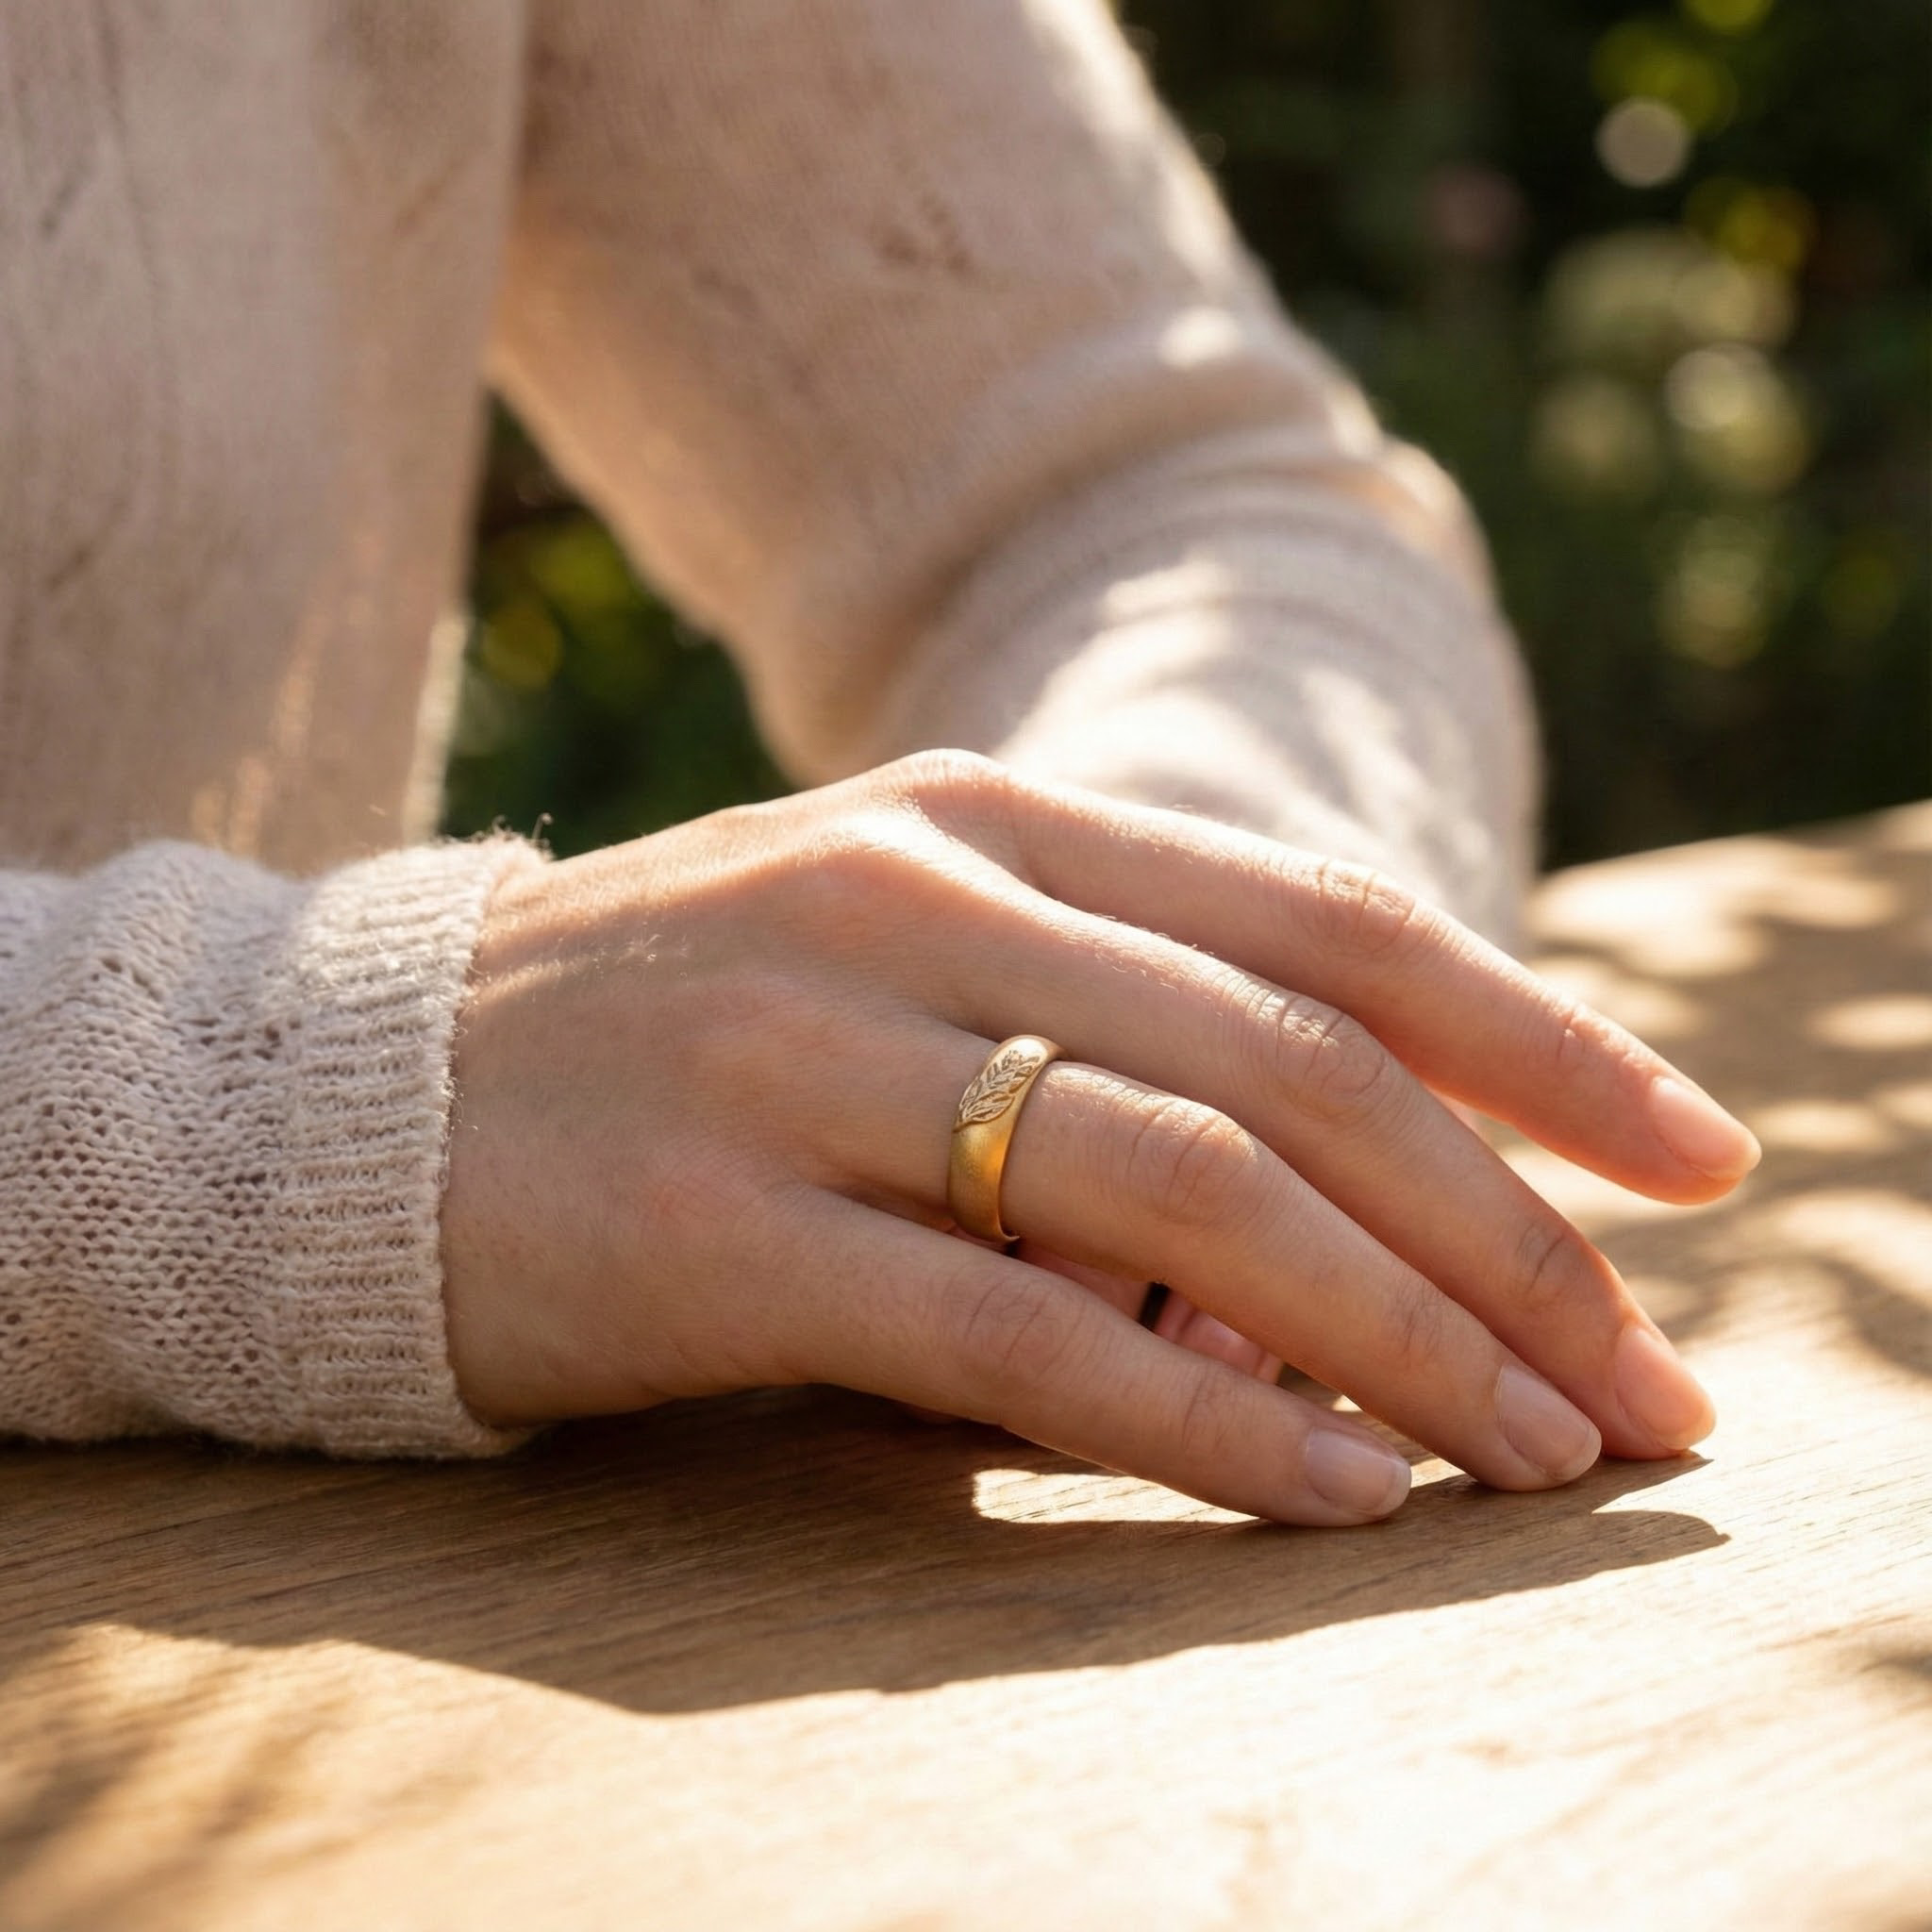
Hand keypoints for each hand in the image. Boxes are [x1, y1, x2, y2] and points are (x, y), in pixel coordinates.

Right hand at [440, 751, 1755, 1524]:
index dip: (1541, 1043)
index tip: (1699, 1160)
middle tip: (1652, 1378)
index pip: (1327, 926)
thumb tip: (1370, 1201)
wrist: (359, 1085)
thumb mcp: (902, 956)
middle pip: (1296, 1069)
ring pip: (1184, 1191)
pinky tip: (1332, 1490)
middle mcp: (912, 898)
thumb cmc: (683, 1034)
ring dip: (1397, 1338)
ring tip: (1539, 1455)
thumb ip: (1110, 1021)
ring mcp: (805, 1054)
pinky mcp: (715, 1229)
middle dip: (1514, 1235)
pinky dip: (1197, 1418)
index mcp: (982, 815)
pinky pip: (1013, 1331)